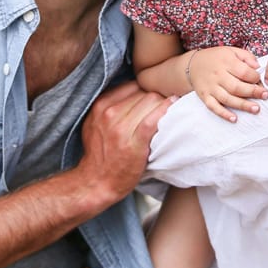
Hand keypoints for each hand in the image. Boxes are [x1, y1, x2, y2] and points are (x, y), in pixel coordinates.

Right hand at [77, 82, 172, 200]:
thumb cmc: (100, 153)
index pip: (132, 85)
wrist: (96, 182)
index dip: (145, 92)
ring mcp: (121, 128)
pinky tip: (172, 107)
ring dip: (163, 105)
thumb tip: (135, 90)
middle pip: (144, 92)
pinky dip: (165, 110)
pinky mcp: (134, 143)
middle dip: (156, 98)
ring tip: (169, 112)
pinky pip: (153, 119)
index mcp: (100, 106)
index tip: (152, 101)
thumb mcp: (95, 123)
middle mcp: (108, 113)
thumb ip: (110, 105)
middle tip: (164, 107)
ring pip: (151, 101)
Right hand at [186, 46, 263, 121]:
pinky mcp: (205, 96)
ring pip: (227, 99)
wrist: (193, 64)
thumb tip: (258, 67)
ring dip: (242, 105)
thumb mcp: (232, 51)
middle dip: (253, 93)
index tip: (261, 81)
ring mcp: (210, 87)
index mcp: (226, 62)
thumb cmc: (217, 58)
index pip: (243, 72)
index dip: (255, 78)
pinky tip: (234, 119)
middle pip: (236, 87)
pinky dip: (223, 114)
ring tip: (256, 109)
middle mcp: (217, 75)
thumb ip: (247, 57)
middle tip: (265, 96)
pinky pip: (214, 107)